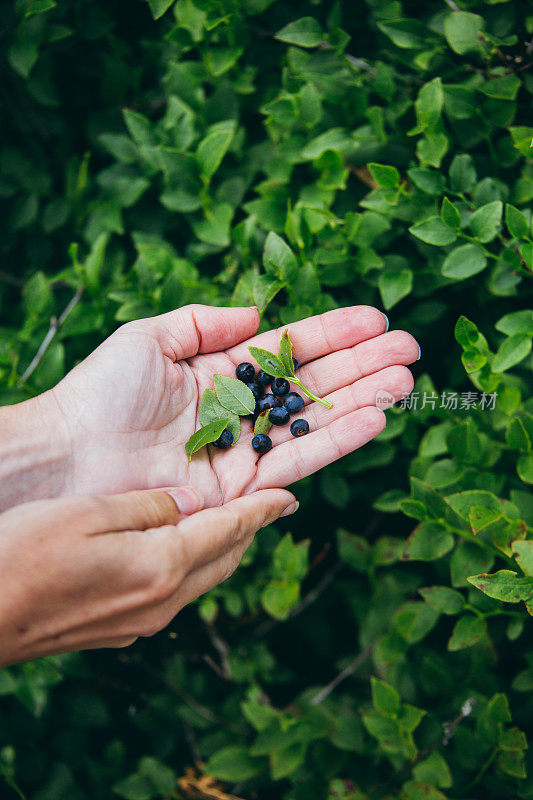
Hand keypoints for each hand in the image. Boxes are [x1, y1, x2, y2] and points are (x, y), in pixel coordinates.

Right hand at [0, 485, 296, 665]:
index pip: (229, 531)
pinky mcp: (120, 630)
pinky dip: (192, 564)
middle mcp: (162, 602)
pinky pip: (174, 591)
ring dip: (222, 548)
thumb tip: (187, 504)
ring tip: (230, 523)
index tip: (291, 497)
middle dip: (249, 530)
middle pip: (224, 560)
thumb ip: (147, 507)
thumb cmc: (24, 554)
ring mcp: (141, 622)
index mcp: (161, 566)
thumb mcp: (90, 513)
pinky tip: (178, 550)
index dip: (263, 511)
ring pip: (201, 578)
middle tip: (266, 505)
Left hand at [1, 305, 418, 509]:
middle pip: (314, 384)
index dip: (333, 333)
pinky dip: (338, 439)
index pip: (290, 349)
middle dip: (361, 365)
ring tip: (405, 381)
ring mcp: (245, 449)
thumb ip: (206, 322)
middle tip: (410, 349)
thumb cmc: (100, 392)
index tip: (375, 320)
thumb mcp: (152, 338)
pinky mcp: (244, 488)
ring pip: (316, 421)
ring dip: (363, 400)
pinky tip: (374, 419)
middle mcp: (241, 411)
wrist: (71, 457)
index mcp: (221, 372)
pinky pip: (300, 458)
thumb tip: (259, 317)